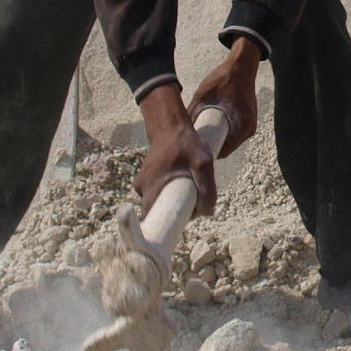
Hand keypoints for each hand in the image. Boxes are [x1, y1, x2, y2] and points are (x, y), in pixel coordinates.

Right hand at [134, 83, 216, 217]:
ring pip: (161, 201)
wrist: (172, 126)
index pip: (152, 218)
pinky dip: (172, 192)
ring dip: (175, 200)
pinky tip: (184, 182)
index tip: (182, 221)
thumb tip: (208, 213)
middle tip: (193, 200)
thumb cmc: (186, 144)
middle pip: (159, 211)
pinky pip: (160, 193)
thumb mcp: (203, 164)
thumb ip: (207, 189)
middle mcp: (141, 187)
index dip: (167, 224)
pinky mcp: (148, 179)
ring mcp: (143, 183)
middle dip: (176, 210)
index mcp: (150, 186)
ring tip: (190, 187)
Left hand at [188, 36, 261, 159]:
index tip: (195, 149)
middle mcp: (249, 128)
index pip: (224, 150)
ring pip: (231, 141)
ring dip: (218, 140)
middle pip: (227, 147)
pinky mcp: (249, 120)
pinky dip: (225, 132)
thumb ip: (192, 112)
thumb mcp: (203, 95)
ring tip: (202, 136)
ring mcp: (250, 125)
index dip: (208, 151)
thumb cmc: (224, 79)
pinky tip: (213, 128)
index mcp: (242, 125)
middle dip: (212, 146)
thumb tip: (179, 127)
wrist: (241, 66)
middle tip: (195, 143)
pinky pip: (235, 133)